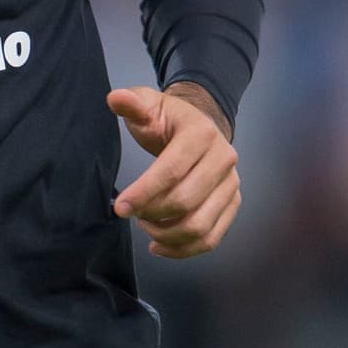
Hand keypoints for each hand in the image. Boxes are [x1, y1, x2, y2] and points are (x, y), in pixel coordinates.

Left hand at [107, 83, 240, 259]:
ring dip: (166, 235)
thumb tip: (115, 98)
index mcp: (201, 134)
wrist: (200, 127)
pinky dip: (183, 249)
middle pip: (185, 201)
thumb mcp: (149, 106)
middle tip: (131, 214)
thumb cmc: (168, 120)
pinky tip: (159, 246)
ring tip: (145, 227)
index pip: (172, 170)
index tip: (119, 208)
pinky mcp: (232, 204)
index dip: (144, 192)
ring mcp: (232, 184)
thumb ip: (132, 103)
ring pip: (200, 225)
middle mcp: (224, 159)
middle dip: (152, 214)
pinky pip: (211, 237)